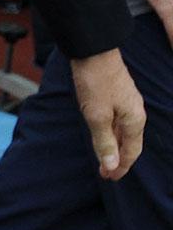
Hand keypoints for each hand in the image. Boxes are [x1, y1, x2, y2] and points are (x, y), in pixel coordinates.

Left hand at [71, 50, 145, 179]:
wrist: (93, 51)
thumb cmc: (95, 82)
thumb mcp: (96, 116)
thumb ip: (104, 141)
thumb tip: (112, 164)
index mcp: (135, 120)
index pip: (131, 151)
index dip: (121, 166)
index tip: (109, 177)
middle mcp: (136, 112)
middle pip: (130, 142)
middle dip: (118, 158)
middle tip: (105, 172)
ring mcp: (128, 103)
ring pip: (124, 131)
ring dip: (114, 145)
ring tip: (103, 157)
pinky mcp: (119, 94)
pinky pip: (119, 120)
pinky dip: (112, 132)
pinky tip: (104, 134)